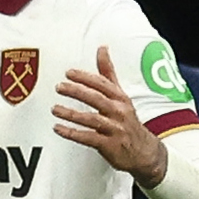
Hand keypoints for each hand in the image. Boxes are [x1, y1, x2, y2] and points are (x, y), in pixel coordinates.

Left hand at [55, 45, 164, 181]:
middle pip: (97, 99)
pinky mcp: (109, 145)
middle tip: (59, 87)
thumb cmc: (127, 120)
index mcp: (120, 98)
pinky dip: (72, 133)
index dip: (86, 78)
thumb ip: (108, 72)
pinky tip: (58, 128)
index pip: (103, 84)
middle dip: (77, 91)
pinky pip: (88, 138)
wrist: (143, 150)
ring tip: (55, 109)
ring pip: (91, 119)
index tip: (69, 73)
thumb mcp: (120, 95)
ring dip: (71, 114)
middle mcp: (119, 112)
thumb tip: (102, 48)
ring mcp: (115, 129)